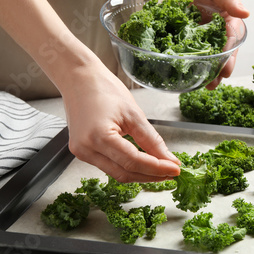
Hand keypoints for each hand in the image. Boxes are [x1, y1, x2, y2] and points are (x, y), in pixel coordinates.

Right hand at [61, 58, 180, 182]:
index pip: (134, 162)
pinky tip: (142, 163)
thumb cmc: (104, 89)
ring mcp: (81, 153)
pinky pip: (108, 166)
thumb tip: (169, 160)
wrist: (78, 78)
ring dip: (140, 174)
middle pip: (125, 173)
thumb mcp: (134, 113)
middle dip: (150, 175)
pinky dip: (126, 167)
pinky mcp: (81, 152)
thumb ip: (152, 140)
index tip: (175, 169)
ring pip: (116, 173)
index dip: (157, 169)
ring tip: (160, 169)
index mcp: (99, 137)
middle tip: (171, 172)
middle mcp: (86, 149)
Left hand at [169, 0, 249, 88]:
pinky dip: (186, 62)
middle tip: (212, 85)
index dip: (229, 58)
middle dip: (217, 71)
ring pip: (205, 57)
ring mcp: (203, 36)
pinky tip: (182, 73)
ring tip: (200, 86)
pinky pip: (188, 51)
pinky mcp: (188, 37)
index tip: (226, 71)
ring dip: (204, 71)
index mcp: (229, 22)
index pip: (231, 43)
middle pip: (220, 55)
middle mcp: (218, 32)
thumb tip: (245, 13)